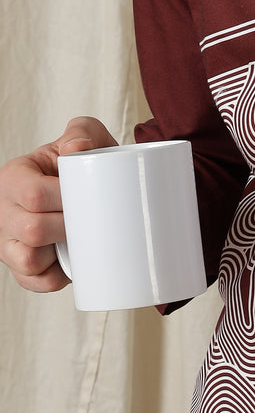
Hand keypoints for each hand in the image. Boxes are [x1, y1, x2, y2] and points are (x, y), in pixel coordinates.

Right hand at [0, 118, 117, 291]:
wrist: (87, 187)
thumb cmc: (82, 164)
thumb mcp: (85, 138)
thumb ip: (83, 131)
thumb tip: (76, 148)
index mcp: (14, 176)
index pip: (34, 195)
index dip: (66, 201)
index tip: (87, 197)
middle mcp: (3, 210)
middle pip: (32, 230)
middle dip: (68, 227)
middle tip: (89, 219)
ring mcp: (7, 241)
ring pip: (28, 260)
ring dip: (59, 252)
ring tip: (76, 236)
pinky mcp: (18, 267)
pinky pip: (35, 281)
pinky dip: (57, 275)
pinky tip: (68, 258)